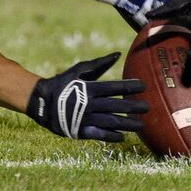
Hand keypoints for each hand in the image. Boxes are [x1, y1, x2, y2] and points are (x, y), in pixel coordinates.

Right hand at [26, 52, 146, 141]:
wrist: (42, 102)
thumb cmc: (64, 83)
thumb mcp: (79, 70)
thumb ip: (99, 64)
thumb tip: (117, 54)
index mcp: (88, 88)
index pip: (113, 87)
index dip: (129, 87)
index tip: (143, 86)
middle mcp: (88, 104)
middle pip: (115, 106)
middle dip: (133, 107)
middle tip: (147, 107)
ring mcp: (84, 118)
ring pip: (110, 122)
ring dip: (127, 124)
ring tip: (141, 126)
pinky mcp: (80, 130)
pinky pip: (99, 135)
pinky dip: (111, 136)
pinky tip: (123, 136)